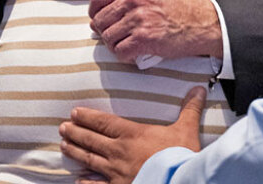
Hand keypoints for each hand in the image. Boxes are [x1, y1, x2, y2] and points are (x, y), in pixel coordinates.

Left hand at [60, 86, 206, 183]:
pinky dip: (86, 183)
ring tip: (63, 146)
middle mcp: (119, 152)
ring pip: (89, 160)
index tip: (74, 112)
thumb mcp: (187, 130)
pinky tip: (78, 180)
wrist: (180, 180)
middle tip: (62, 127)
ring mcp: (116, 173)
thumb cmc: (181, 156)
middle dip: (75, 132)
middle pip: (91, 139)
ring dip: (75, 152)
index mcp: (132, 134)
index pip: (104, 122)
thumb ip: (189, 109)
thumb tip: (199, 88)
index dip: (88, 117)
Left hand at [90, 0, 222, 60]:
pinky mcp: (144, 38)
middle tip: (113, 35)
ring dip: (113, 44)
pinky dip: (124, 55)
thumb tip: (102, 4)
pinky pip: (120, 51)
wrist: (203, 22)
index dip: (94, 10)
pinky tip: (132, 53)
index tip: (99, 17)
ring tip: (124, 44)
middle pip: (100, 19)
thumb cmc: (178, 6)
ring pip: (107, 37)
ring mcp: (138, 18)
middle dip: (103, 31)